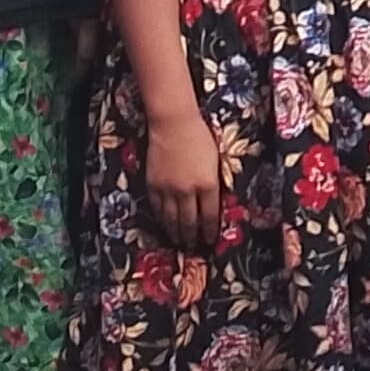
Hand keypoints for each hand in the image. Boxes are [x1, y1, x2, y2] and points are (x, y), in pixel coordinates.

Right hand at [141, 106, 226, 250]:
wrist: (173, 124)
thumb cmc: (199, 137)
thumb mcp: (216, 162)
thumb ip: (214, 184)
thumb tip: (212, 203)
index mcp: (208, 184)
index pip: (209, 216)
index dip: (209, 231)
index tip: (209, 240)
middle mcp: (188, 191)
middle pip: (190, 222)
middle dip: (193, 236)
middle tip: (194, 246)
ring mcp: (169, 189)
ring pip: (172, 219)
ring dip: (176, 232)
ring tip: (179, 241)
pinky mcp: (154, 184)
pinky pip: (158, 208)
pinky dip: (162, 219)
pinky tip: (165, 223)